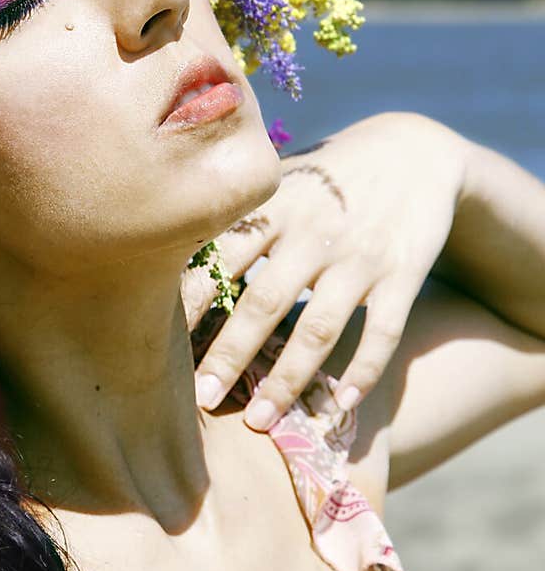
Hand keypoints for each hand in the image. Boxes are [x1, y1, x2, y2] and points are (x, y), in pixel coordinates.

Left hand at [185, 112, 467, 427]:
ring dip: (287, 380)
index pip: (221, 260)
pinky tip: (339, 405)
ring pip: (319, 328)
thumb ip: (235, 218)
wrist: (414, 150)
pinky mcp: (403, 273)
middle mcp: (314, 232)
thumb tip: (165, 259)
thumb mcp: (280, 180)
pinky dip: (363, 371)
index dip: (190, 305)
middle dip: (229, 355)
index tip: (156, 345)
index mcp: (274, 207)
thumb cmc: (325, 176)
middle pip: (264, 302)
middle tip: (199, 400)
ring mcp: (360, 255)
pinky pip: (383, 331)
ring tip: (258, 420)